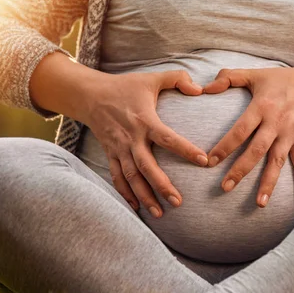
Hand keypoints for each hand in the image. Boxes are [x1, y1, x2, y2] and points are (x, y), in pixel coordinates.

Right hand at [82, 70, 208, 216]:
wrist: (89, 95)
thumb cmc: (125, 87)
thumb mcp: (152, 78)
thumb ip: (178, 79)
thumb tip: (200, 89)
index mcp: (145, 120)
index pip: (168, 138)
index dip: (186, 150)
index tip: (204, 161)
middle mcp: (131, 138)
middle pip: (146, 166)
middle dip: (162, 186)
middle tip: (178, 202)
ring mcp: (119, 149)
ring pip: (131, 177)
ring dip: (145, 196)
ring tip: (160, 214)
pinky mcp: (111, 155)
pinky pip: (117, 178)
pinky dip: (126, 194)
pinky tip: (137, 208)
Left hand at [204, 65, 293, 207]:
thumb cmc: (281, 80)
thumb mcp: (255, 74)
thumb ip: (229, 78)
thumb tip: (205, 88)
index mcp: (262, 106)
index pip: (240, 130)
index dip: (225, 146)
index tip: (209, 161)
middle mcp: (276, 122)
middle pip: (257, 150)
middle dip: (241, 170)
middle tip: (225, 187)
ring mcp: (291, 134)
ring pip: (278, 161)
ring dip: (269, 182)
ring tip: (259, 203)